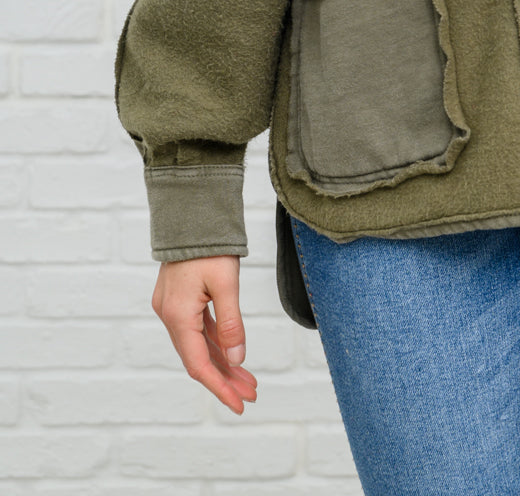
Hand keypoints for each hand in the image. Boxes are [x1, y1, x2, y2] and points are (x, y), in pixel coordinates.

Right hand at [152, 254, 258, 414]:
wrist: (192, 211)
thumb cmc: (209, 245)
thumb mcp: (226, 284)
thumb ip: (231, 324)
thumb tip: (237, 359)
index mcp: (177, 316)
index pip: (199, 365)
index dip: (219, 387)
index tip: (239, 404)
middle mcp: (170, 316)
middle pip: (199, 358)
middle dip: (225, 378)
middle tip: (251, 394)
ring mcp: (172, 307)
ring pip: (199, 345)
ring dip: (222, 362)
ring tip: (247, 380)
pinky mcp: (179, 299)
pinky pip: (198, 329)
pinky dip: (216, 343)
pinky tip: (232, 354)